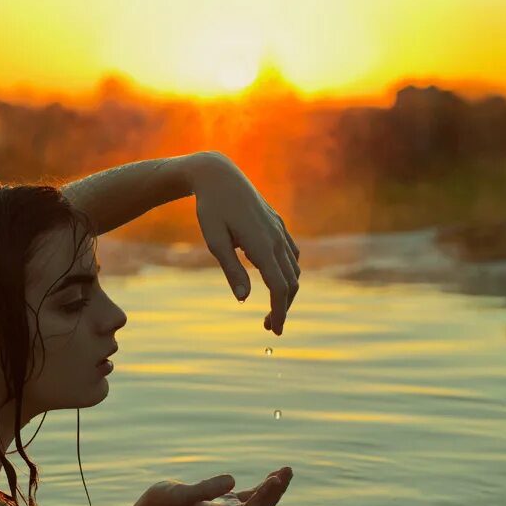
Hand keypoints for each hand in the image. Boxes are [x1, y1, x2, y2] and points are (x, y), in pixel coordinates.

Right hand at [135, 467, 293, 505]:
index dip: (267, 494)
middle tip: (288, 470)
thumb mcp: (180, 494)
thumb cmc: (164, 502)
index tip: (277, 478)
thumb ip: (205, 488)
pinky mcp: (225, 504)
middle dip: (277, 491)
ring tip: (286, 470)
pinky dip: (263, 487)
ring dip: (274, 488)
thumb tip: (231, 480)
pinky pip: (250, 498)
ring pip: (259, 503)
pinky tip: (272, 477)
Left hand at [186, 152, 300, 334]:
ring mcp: (280, 230)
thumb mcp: (215, 242)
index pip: (279, 287)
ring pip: (294, 269)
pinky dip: (289, 272)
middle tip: (269, 327)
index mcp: (262, 245)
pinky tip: (276, 280)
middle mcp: (276, 238)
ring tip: (271, 309)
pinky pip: (292, 254)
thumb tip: (244, 299)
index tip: (275, 330)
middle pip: (291, 282)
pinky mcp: (278, 224)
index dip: (279, 311)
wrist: (218, 176)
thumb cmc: (211, 209)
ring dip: (287, 292)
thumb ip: (232, 270)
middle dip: (283, 307)